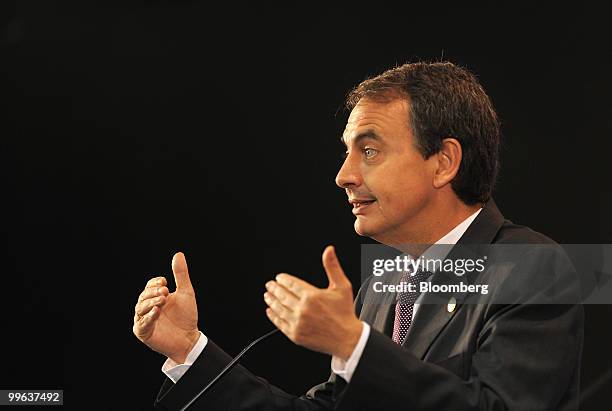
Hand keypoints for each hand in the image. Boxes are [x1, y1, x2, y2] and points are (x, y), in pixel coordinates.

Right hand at [133, 252, 199, 363]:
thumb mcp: (185, 292)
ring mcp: (144, 320)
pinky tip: (157, 311)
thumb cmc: (186, 316)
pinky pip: (142, 323)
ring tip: (163, 300)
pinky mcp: (143, 333)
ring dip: (151, 303)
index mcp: (155, 297)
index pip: (149, 286)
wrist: (189, 338)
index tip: (165, 281)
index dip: (155, 283)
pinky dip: (149, 317)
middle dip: (153, 293)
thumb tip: (178, 254)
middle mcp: (147, 308)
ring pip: (140, 308)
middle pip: (143, 296)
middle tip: (166, 291)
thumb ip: (181, 275)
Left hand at [264, 245, 362, 360]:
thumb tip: (329, 251)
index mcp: (312, 296)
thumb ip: (333, 267)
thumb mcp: (342, 286)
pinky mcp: (296, 335)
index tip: (279, 277)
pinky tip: (270, 312)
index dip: (282, 279)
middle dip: (274, 288)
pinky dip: (273, 316)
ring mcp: (298, 323)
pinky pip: (280, 323)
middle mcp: (303, 309)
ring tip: (267, 295)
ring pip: (279, 308)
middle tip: (269, 285)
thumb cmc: (345, 313)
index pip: (291, 284)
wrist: (347, 339)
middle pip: (282, 295)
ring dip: (271, 300)